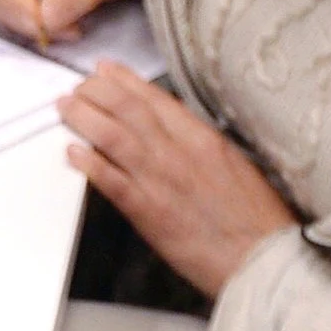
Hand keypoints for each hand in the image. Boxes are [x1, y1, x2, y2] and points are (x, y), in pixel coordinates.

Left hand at [58, 63, 293, 296]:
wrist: (266, 260)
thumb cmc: (257, 221)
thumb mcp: (237, 167)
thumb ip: (203, 146)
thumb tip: (175, 131)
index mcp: (204, 139)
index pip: (155, 98)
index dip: (123, 80)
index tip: (104, 70)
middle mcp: (179, 152)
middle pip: (127, 108)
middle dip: (95, 90)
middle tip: (77, 87)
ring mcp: (161, 180)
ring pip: (112, 135)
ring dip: (82, 117)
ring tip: (65, 107)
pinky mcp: (148, 212)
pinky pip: (111, 181)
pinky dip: (88, 163)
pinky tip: (73, 153)